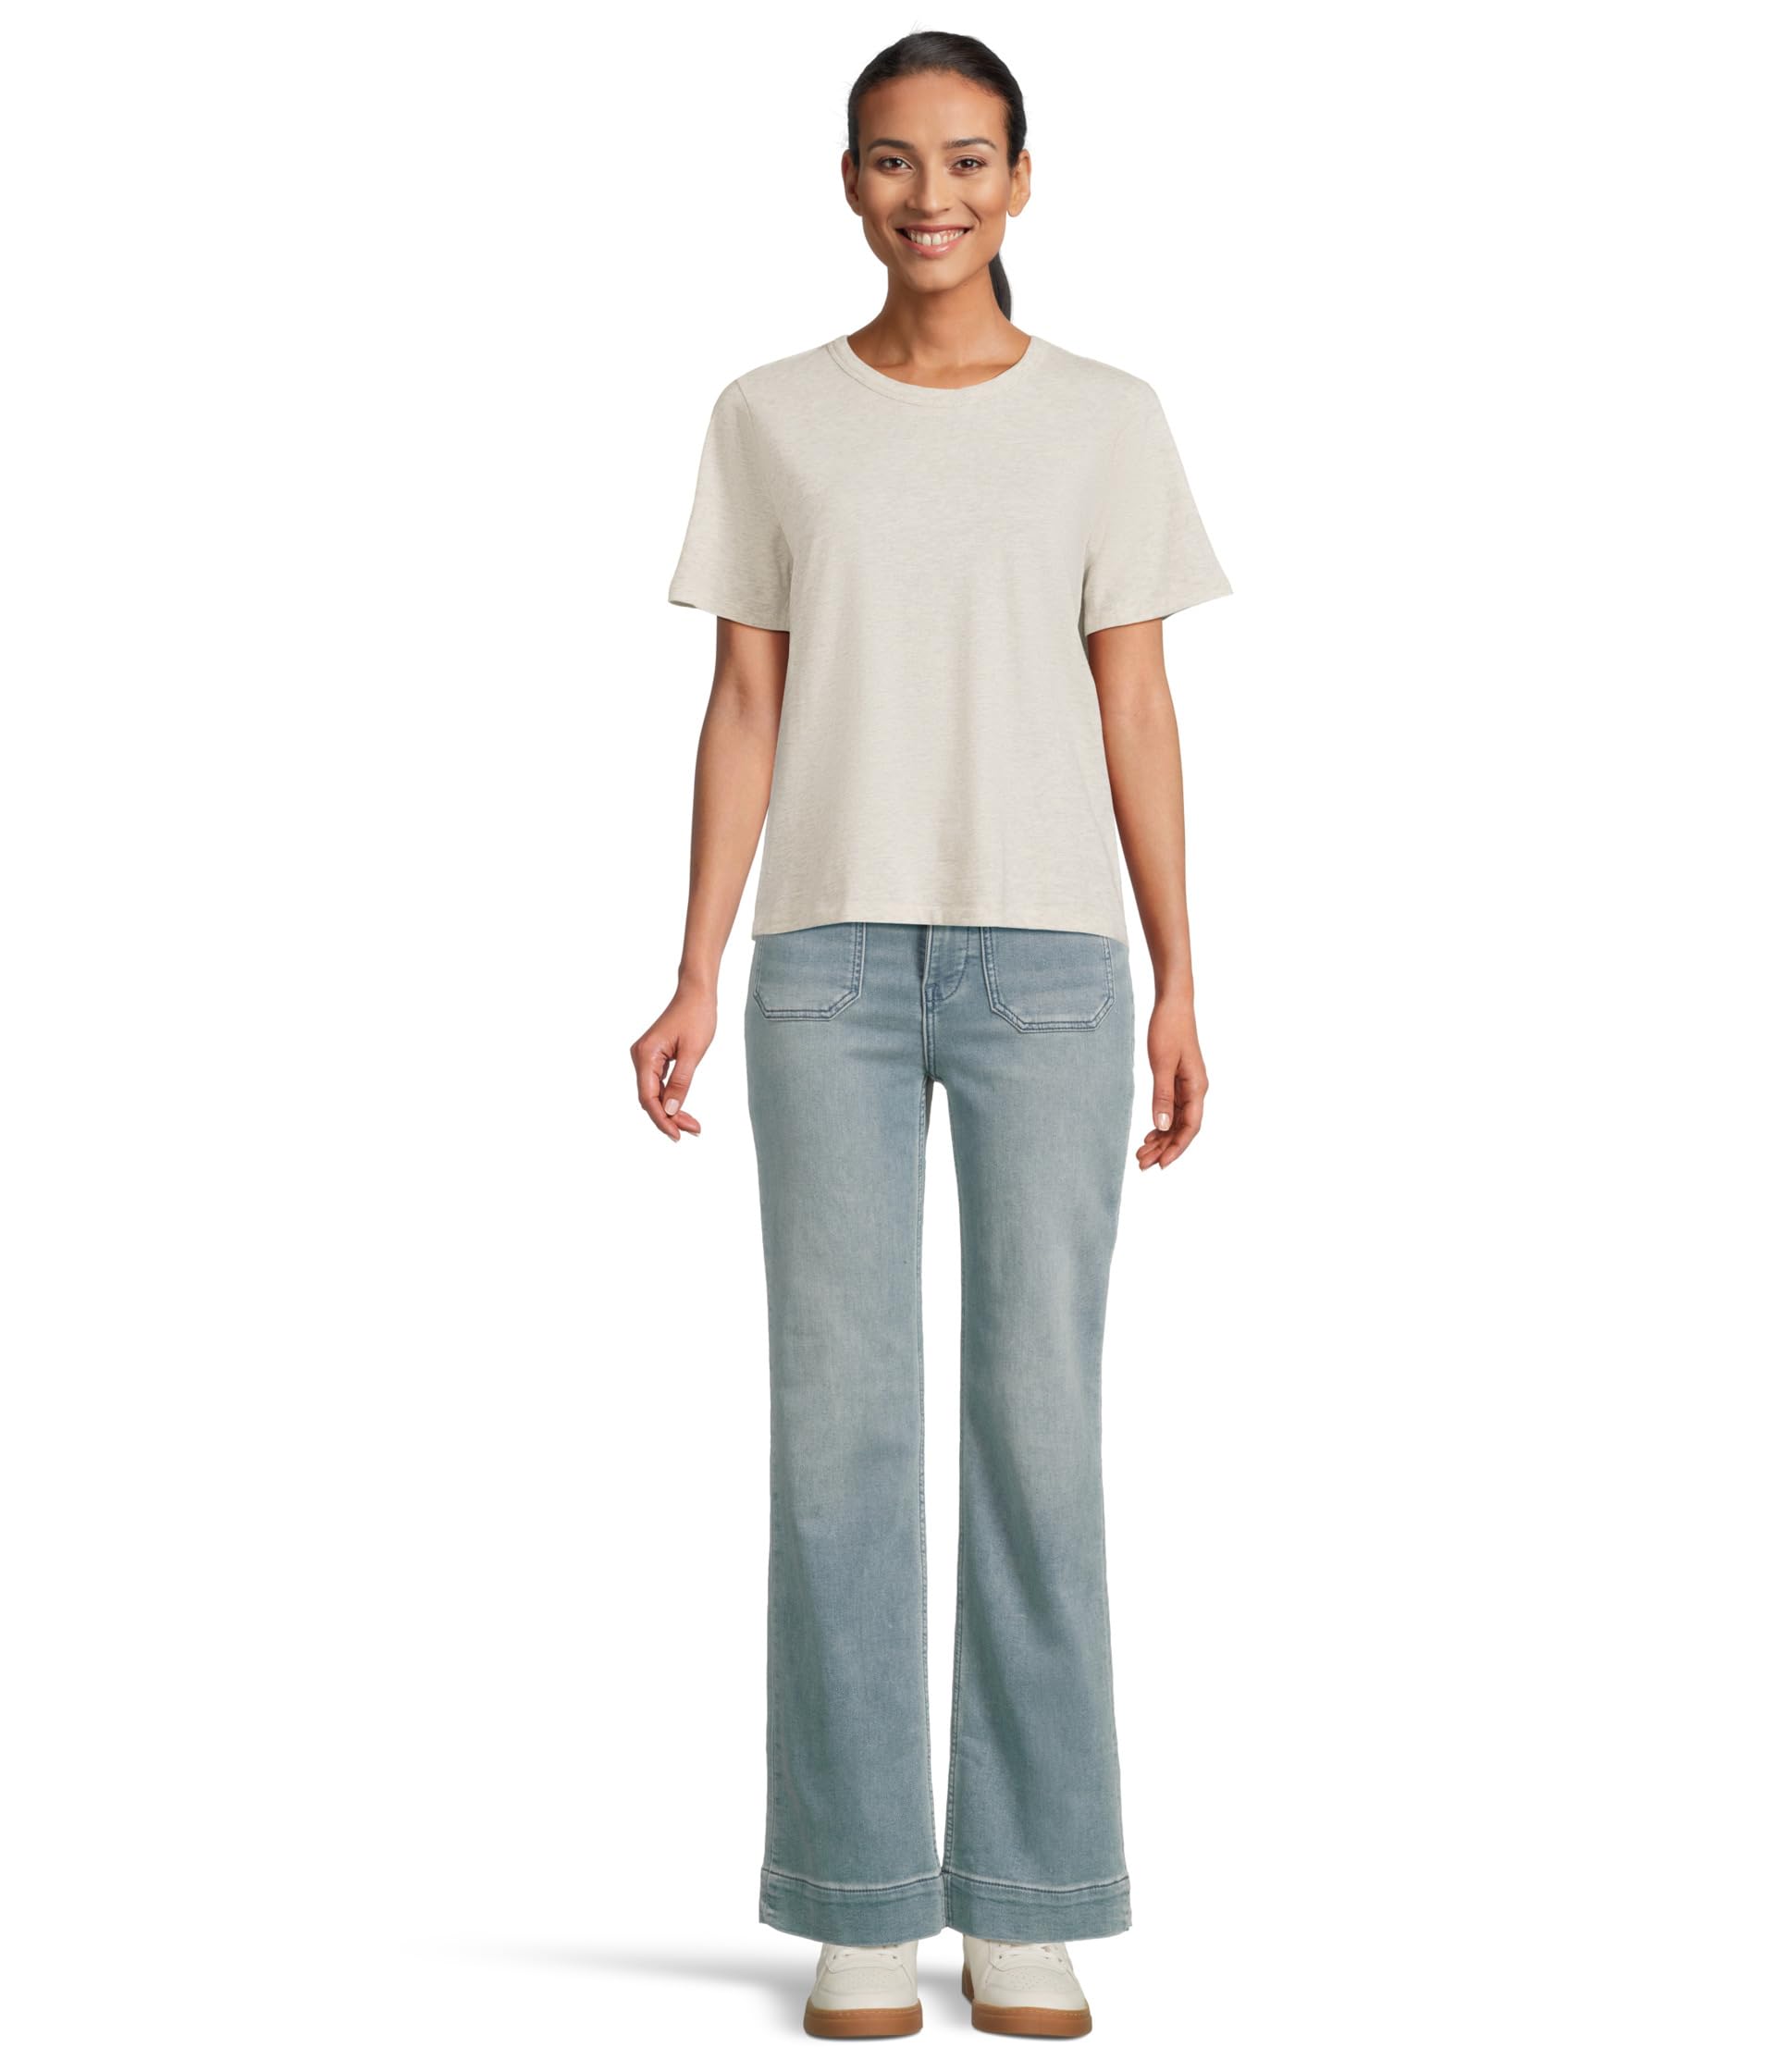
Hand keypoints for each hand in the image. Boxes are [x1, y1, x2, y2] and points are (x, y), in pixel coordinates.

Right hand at [632, 982, 714, 1141]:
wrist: (696, 993)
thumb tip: (672, 1110)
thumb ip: (681, 1082)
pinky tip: (682, 1109)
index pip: (648, 1097)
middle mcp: (640, 1057)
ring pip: (654, 1093)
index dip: (662, 1119)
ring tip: (691, 1125)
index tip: (678, 1135)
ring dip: (670, 1110)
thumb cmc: (696, 1016)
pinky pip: (658, 1084)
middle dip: (669, 1117)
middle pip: (649, 1098)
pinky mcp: (654, 1057)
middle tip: (693, 1130)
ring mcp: (645, 1057)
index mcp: (645, 1055)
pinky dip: (670, 1097)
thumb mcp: (693, 1052)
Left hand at [1137, 995, 1207, 1171]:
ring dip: (1161, 1139)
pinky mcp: (1178, 1080)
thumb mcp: (1162, 1063)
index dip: (1177, 1148)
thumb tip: (1162, 1126)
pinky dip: (1161, 1124)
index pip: (1190, 1127)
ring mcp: (1188, 1086)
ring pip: (1176, 1121)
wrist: (1172, 1004)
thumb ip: (1162, 1096)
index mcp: (1197, 1087)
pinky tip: (1149, 1134)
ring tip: (1142, 1153)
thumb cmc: (1168, 1029)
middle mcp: (1196, 1090)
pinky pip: (1172, 1109)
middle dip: (1164, 1148)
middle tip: (1142, 1164)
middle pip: (1183, 1128)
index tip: (1161, 1165)